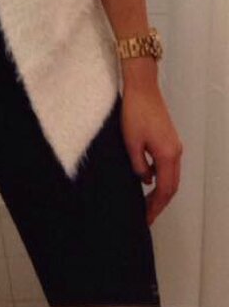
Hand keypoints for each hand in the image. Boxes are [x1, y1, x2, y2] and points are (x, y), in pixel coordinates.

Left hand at [121, 77, 182, 224]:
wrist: (142, 87)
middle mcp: (175, 152)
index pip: (165, 190)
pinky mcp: (168, 139)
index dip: (156, 206)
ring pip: (170, 175)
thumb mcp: (131, 142)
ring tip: (145, 201)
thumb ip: (138, 165)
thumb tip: (144, 179)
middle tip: (147, 215)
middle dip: (159, 202)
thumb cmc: (135, 111)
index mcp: (168, 156)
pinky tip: (145, 177)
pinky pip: (166, 163)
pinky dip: (159, 175)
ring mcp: (173, 145)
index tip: (147, 218)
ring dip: (160, 189)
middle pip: (171, 185)